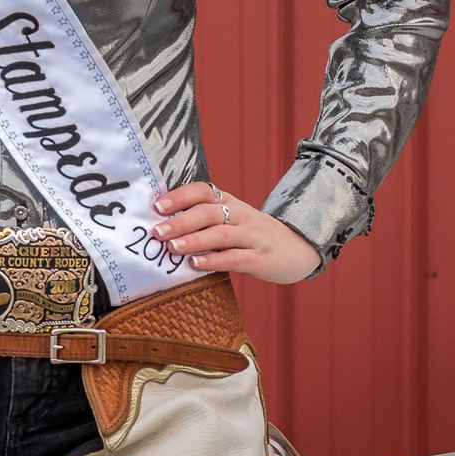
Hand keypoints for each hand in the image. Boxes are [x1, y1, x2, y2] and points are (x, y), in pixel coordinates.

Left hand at [150, 179, 321, 285]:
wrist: (297, 249)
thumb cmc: (253, 237)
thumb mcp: (232, 221)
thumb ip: (205, 222)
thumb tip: (163, 226)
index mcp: (230, 202)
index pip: (203, 191)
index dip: (180, 196)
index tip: (157, 206)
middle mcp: (241, 215)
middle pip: (209, 212)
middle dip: (181, 221)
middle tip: (158, 231)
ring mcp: (252, 236)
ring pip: (221, 234)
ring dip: (194, 240)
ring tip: (172, 248)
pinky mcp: (261, 258)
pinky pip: (235, 257)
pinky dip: (214, 260)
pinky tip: (196, 264)